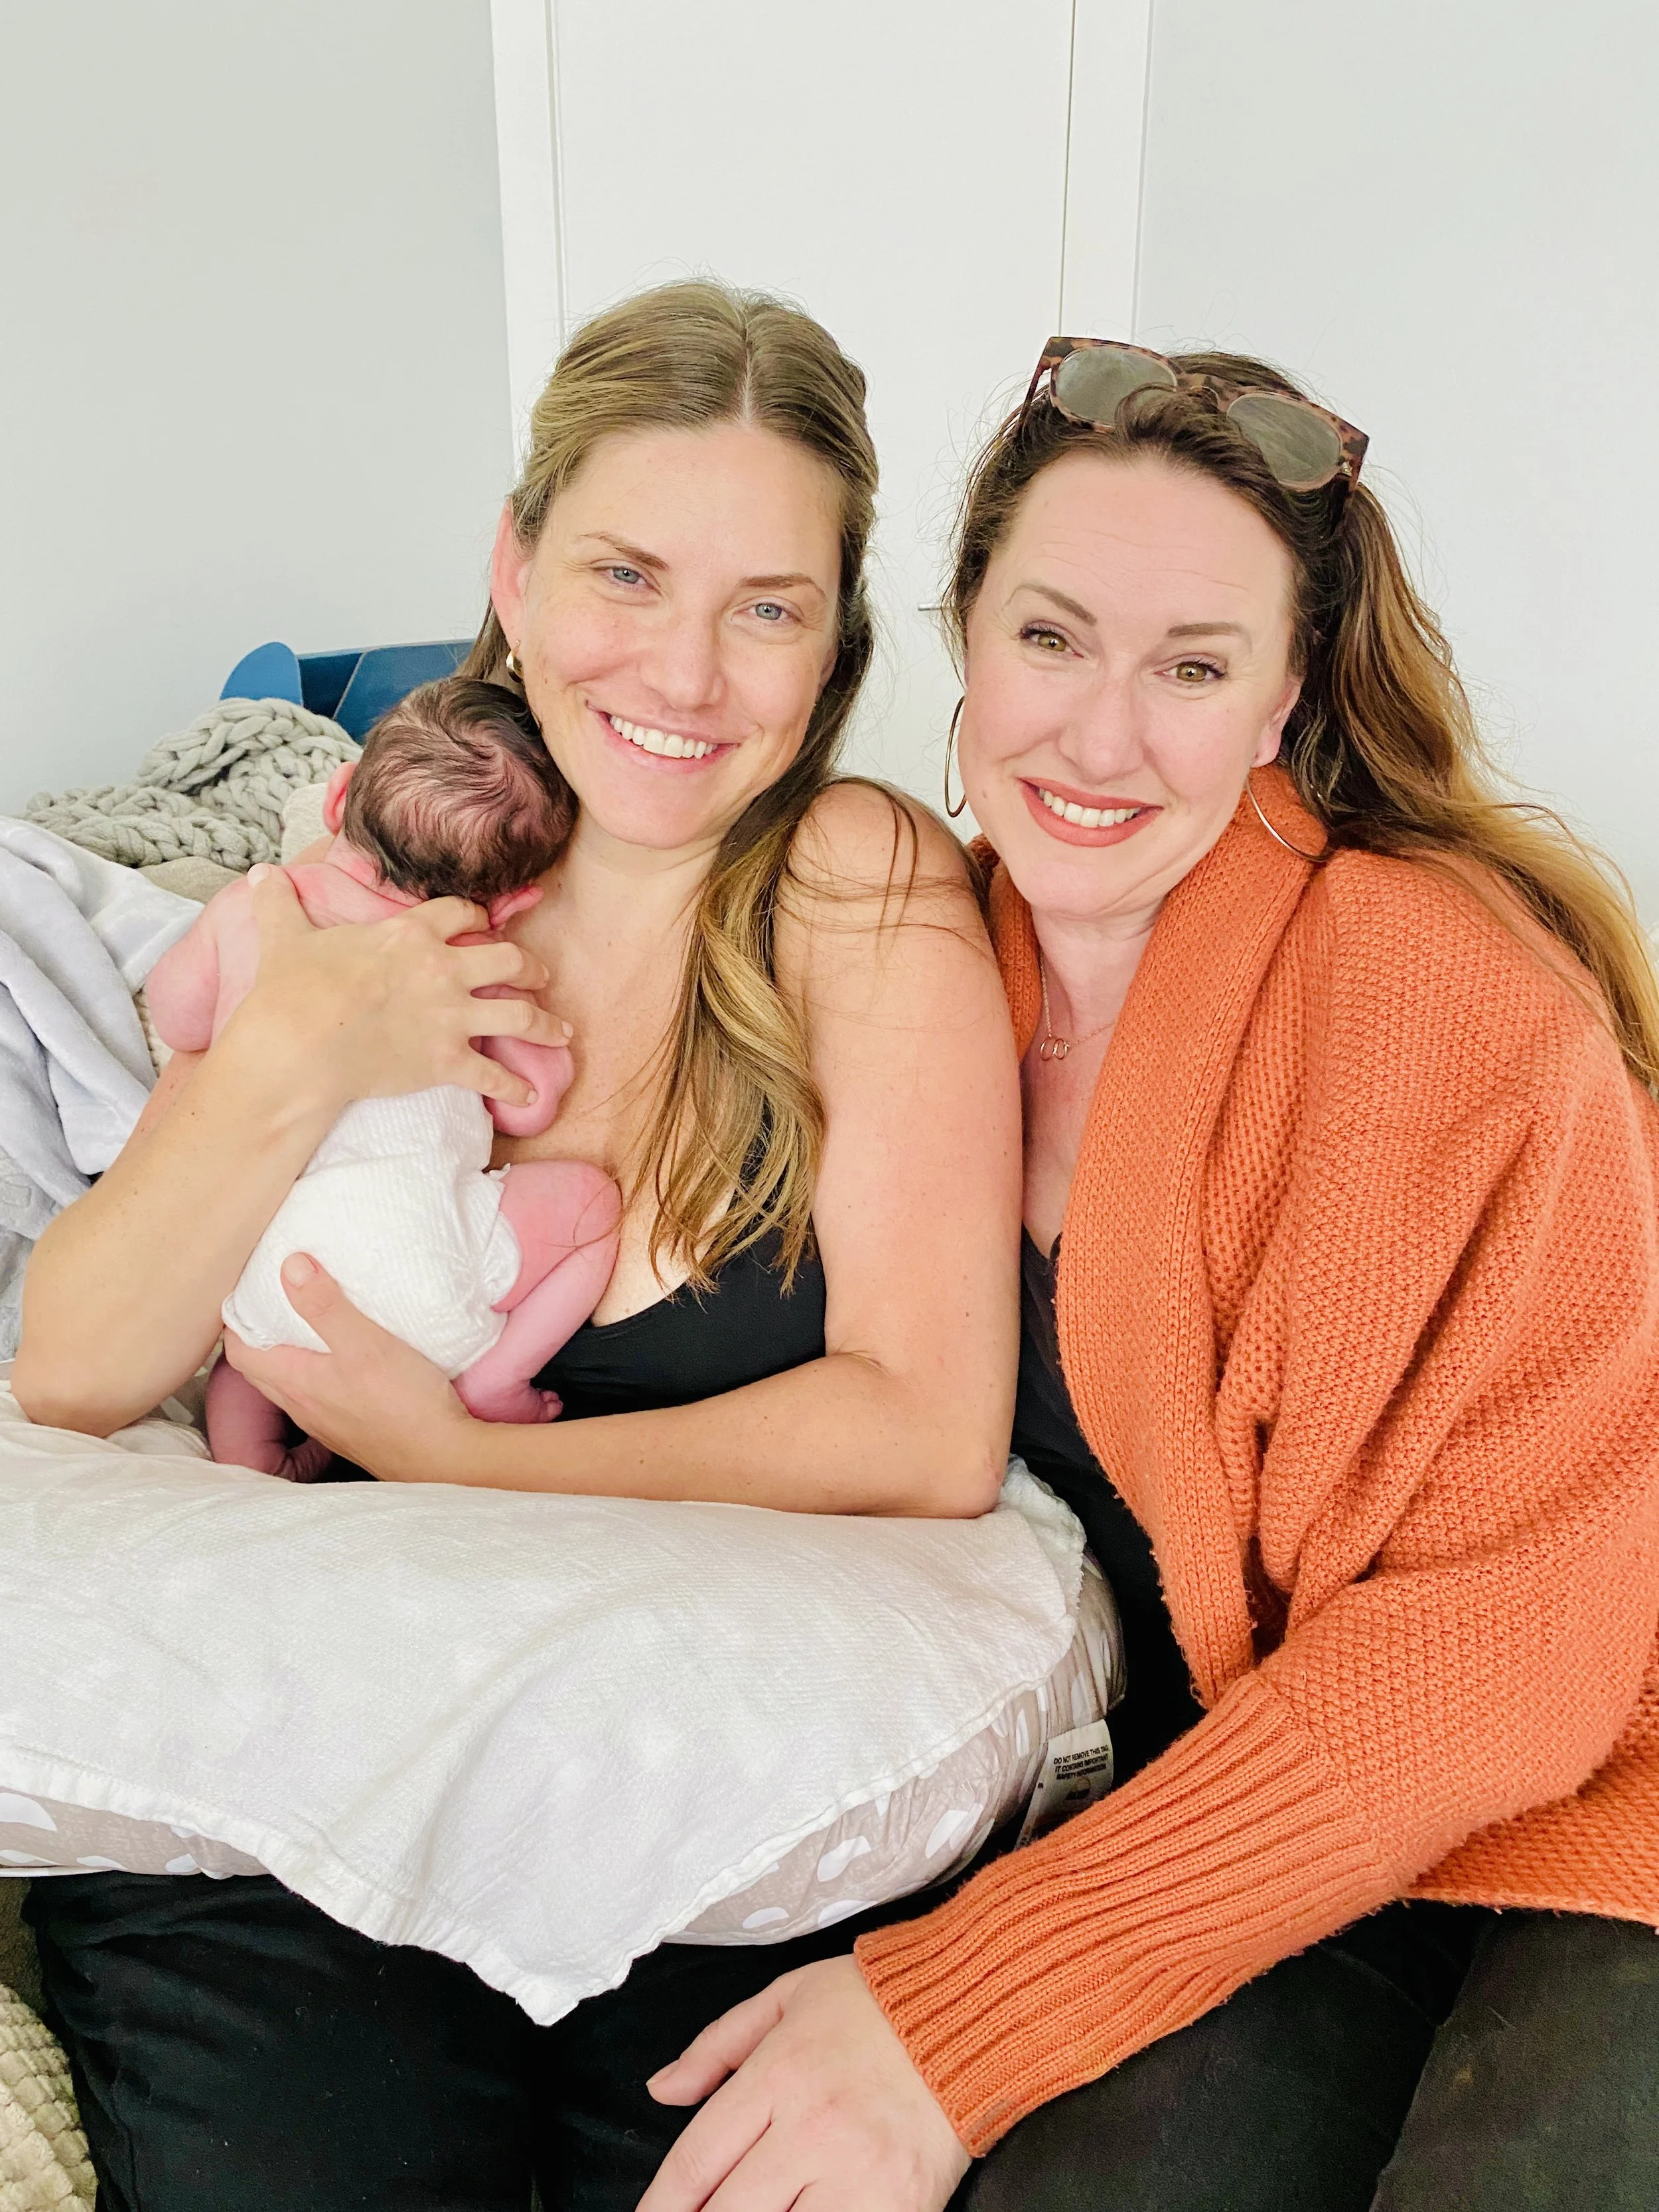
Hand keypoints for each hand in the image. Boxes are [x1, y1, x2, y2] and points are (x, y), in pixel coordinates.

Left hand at [222, 1254, 478, 1483]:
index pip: (240, 1352)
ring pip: (291, 1384)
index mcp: (297, 1383)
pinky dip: (320, 1374)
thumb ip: (325, 1305)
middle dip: (259, 1336)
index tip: (246, 1293)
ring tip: (309, 1325)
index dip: (236, 1321)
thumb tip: (289, 1265)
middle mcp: (304, 1406)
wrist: (443, 1458)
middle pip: (262, 1369)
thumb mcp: (365, 1343)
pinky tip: (348, 1362)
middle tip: (274, 1303)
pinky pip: (321, 1398)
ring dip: (289, 1356)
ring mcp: (327, 1422)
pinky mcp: (353, 1430)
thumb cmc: (404, 1404)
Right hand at [226, 865, 571, 1112]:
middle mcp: (442, 970)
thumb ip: (279, 903)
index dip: (477, 918)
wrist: (297, 1044)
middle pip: (508, 959)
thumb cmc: (291, 989)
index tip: (485, 925)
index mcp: (410, 934)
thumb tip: (259, 872)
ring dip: (545, 1023)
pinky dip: (516, 1087)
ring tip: (562, 1030)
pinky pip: (494, 1075)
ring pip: (519, 1014)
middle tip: (542, 975)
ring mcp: (449, 1017)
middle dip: (531, 967)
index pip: (461, 913)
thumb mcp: (285, 936)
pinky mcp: (446, 1061)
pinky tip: (532, 1094)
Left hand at [639, 1956, 970, 2210]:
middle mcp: (812, 2130)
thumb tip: (661, 2089)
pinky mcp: (902, 2206)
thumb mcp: (785, 1997)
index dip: (661, 2206)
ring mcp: (860, 2175)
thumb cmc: (875, 2001)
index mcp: (778, 2075)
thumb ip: (716, 2045)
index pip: (696, 2161)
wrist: (975, 2006)